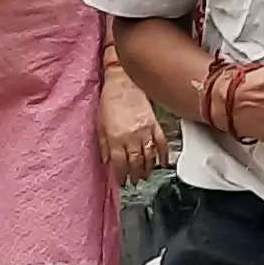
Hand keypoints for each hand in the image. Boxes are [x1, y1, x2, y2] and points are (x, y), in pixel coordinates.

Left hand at [100, 69, 170, 183]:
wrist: (124, 82)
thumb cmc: (110, 100)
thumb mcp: (100, 124)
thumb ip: (104, 145)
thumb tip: (107, 161)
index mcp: (115, 137)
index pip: (119, 163)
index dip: (121, 175)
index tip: (122, 181)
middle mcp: (131, 136)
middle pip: (135, 162)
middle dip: (135, 175)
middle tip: (135, 182)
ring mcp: (145, 130)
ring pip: (149, 156)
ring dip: (148, 169)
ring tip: (146, 175)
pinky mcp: (155, 124)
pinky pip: (161, 143)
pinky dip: (163, 154)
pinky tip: (162, 162)